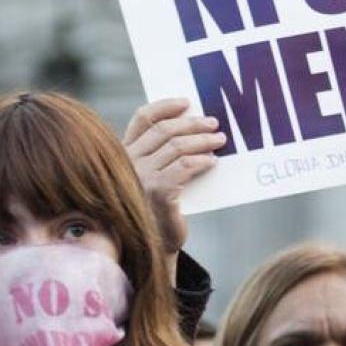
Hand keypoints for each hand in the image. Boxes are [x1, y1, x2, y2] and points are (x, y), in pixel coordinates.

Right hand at [122, 99, 224, 260]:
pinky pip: (184, 167)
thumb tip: (194, 123)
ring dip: (203, 141)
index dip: (165, 106)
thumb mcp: (156, 173)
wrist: (157, 242)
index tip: (187, 103)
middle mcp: (128, 162)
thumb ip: (163, 152)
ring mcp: (141, 177)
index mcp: (125, 153)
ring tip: (220, 140)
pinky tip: (212, 162)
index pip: (142, 119)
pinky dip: (202, 161)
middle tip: (214, 123)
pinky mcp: (157, 192)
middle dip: (193, 123)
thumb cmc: (159, 206)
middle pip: (164, 130)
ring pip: (177, 146)